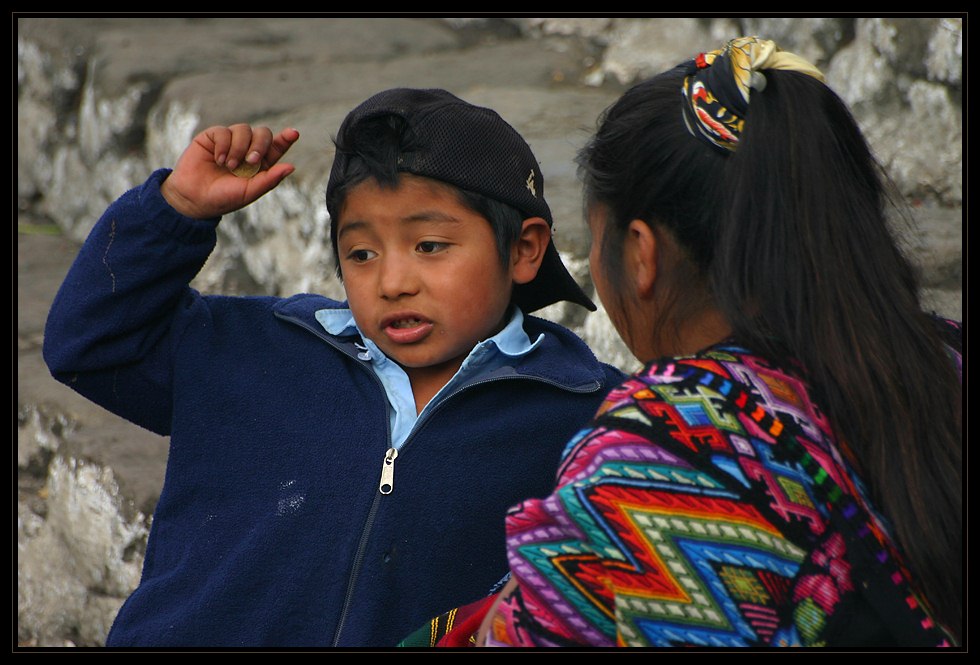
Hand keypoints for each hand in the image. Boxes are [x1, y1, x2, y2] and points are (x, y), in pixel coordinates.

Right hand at [160, 124, 299, 218]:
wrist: (194, 198)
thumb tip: (291, 166)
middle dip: (260, 144)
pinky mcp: (213, 137)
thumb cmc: (224, 198)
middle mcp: (247, 149)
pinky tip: (219, 160)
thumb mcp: (250, 192)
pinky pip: (224, 131)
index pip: (277, 146)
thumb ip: (270, 179)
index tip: (293, 134)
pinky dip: (224, 145)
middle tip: (252, 161)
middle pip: (263, 133)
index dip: (286, 138)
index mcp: (260, 163)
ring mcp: (230, 141)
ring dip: (239, 148)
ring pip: (244, 129)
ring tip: (230, 166)